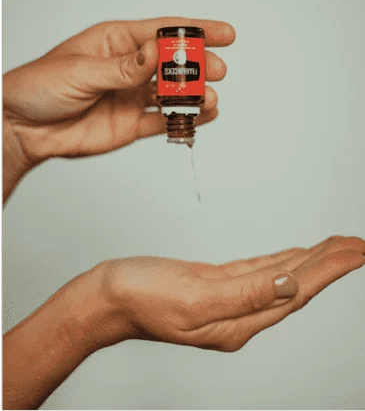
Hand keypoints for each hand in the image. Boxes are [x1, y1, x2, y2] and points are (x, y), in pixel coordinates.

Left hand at [3, 17, 234, 164]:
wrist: (25, 128)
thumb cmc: (41, 87)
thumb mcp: (81, 70)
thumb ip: (122, 67)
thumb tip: (156, 52)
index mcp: (116, 43)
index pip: (162, 32)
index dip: (195, 31)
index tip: (223, 33)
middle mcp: (129, 68)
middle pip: (172, 63)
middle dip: (198, 64)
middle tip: (216, 70)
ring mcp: (131, 97)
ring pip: (171, 93)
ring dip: (193, 94)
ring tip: (209, 97)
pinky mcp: (132, 124)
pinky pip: (164, 120)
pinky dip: (184, 119)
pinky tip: (202, 115)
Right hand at [86, 235, 364, 351]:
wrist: (107, 297)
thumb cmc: (140, 298)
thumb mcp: (194, 299)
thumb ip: (245, 294)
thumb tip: (292, 285)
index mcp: (237, 322)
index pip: (297, 292)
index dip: (330, 270)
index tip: (356, 250)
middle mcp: (238, 314)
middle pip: (295, 286)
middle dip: (330, 264)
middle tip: (357, 244)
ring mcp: (227, 299)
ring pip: (279, 277)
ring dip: (311, 261)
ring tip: (337, 247)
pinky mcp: (213, 284)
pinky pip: (258, 272)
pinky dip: (280, 262)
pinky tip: (293, 257)